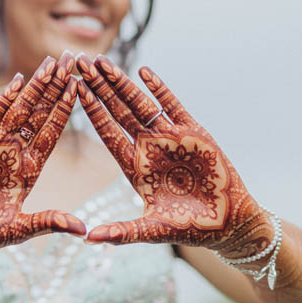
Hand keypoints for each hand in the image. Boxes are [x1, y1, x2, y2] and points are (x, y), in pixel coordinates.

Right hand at [0, 53, 85, 283]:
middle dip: (56, 86)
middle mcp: (14, 153)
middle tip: (74, 58)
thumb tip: (82, 230)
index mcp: (30, 171)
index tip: (81, 86)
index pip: (53, 133)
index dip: (66, 108)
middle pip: (40, 113)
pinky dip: (3, 99)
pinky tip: (17, 80)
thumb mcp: (17, 230)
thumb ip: (48, 223)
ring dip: (35, 86)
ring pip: (19, 109)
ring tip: (53, 62)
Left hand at [75, 54, 265, 249]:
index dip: (90, 112)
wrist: (229, 222)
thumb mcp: (152, 231)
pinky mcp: (195, 133)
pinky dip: (159, 89)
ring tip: (102, 62)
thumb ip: (122, 233)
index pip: (107, 134)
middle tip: (79, 64)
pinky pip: (173, 105)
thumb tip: (88, 240)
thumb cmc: (191, 228)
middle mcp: (148, 148)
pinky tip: (144, 72)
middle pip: (118, 112)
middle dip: (99, 89)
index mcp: (134, 168)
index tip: (72, 91)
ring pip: (141, 104)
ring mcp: (170, 138)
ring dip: (122, 83)